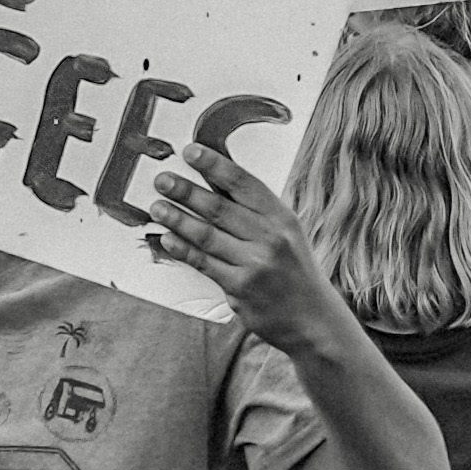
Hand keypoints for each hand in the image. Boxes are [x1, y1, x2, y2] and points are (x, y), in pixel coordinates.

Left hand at [140, 137, 332, 329]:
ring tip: (157, 207)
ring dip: (177, 219)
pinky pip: (204, 263)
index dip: (215, 165)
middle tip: (162, 179)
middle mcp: (270, 238)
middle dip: (186, 191)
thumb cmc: (293, 270)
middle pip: (220, 208)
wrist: (313, 318)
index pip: (244, 183)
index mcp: (282, 218)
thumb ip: (254, 210)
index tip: (190, 152)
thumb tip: (215, 178)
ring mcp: (254, 265)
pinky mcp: (240, 289)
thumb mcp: (285, 232)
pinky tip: (167, 238)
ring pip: (207, 235)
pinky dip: (183, 249)